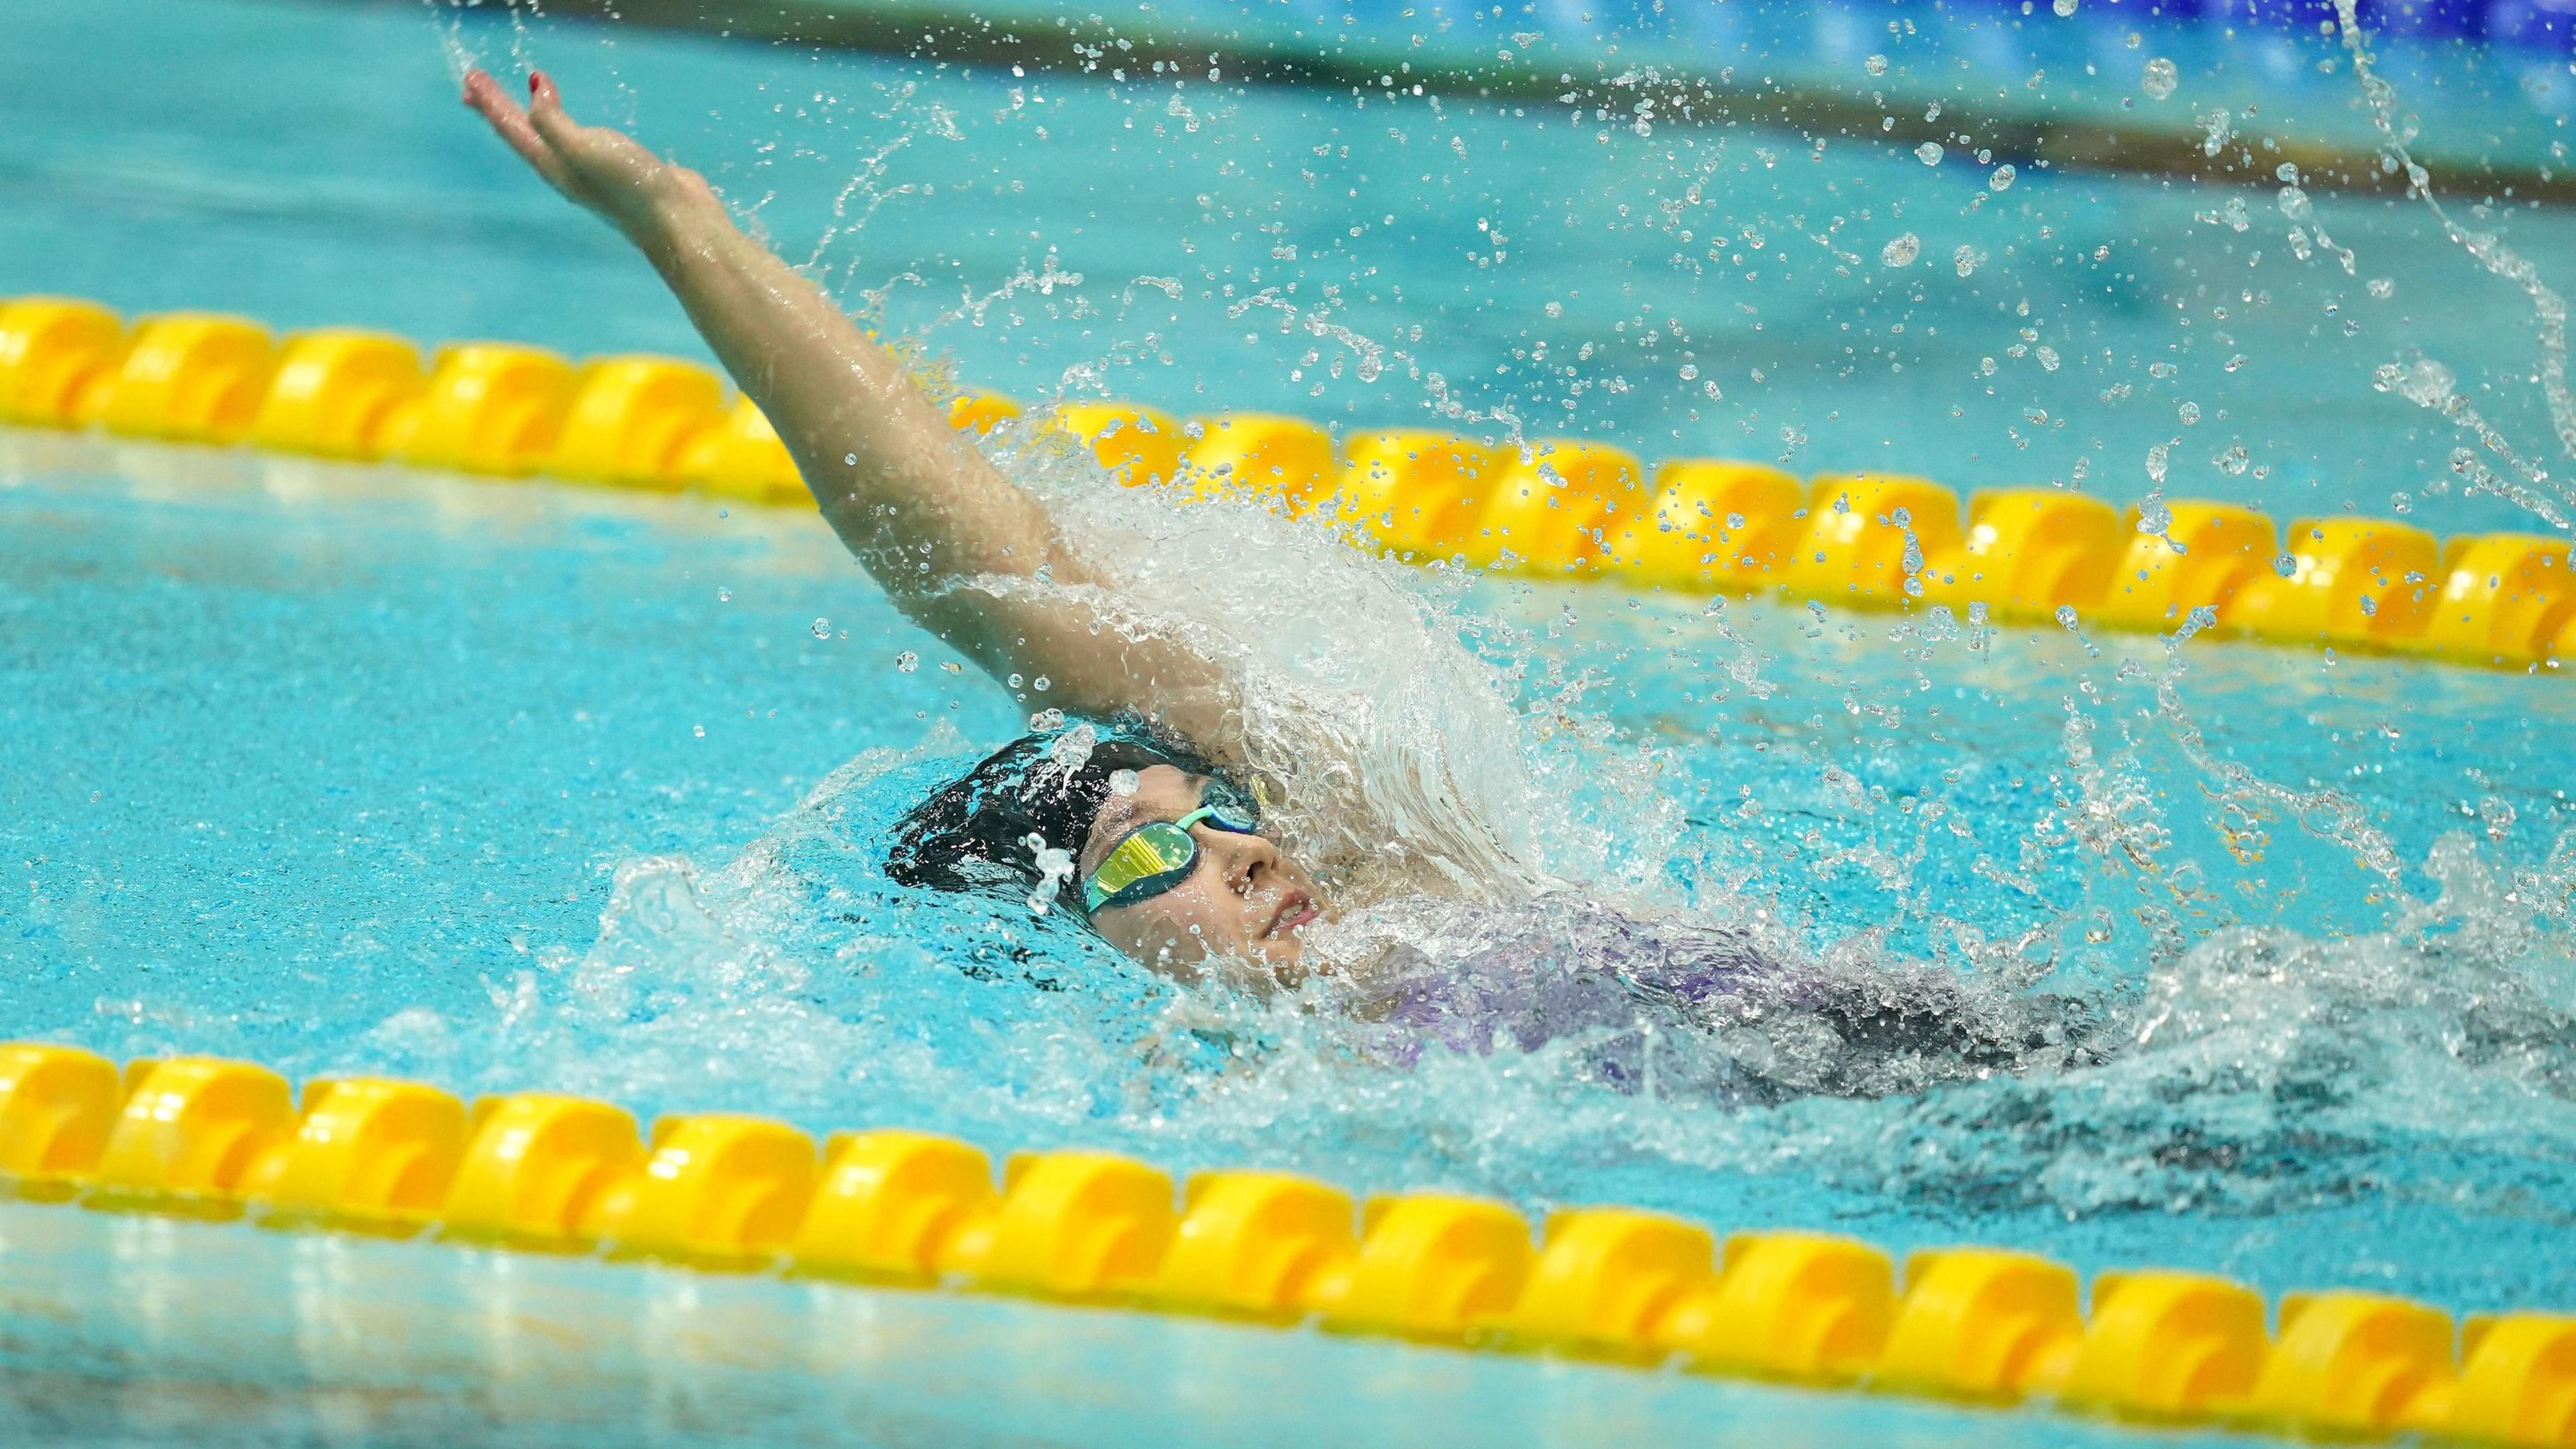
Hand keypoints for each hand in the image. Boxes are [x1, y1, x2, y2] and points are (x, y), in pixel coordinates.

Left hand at [462, 68, 714, 243]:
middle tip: (475, 85)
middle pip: (524, 134)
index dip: (490, 104)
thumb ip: (552, 120)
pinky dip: (567, 121)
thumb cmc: (630, 186)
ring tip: (522, 98)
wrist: (678, 224)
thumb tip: (534, 88)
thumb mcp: (583, 148)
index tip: (469, 80)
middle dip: (500, 109)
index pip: (513, 130)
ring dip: (532, 115)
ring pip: (551, 136)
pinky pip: (579, 138)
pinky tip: (571, 122)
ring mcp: (592, 172)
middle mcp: (567, 171)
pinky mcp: (617, 169)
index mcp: (553, 166)